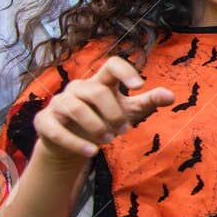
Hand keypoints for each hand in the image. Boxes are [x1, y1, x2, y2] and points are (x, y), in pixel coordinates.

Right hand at [33, 57, 174, 161]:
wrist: (73, 144)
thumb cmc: (104, 120)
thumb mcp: (129, 111)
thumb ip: (148, 101)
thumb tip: (171, 96)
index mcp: (100, 82)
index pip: (112, 64)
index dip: (125, 71)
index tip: (140, 86)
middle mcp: (78, 88)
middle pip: (97, 92)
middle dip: (113, 113)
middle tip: (125, 130)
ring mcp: (59, 103)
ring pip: (76, 108)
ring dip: (96, 126)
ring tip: (109, 140)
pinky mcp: (45, 121)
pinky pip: (56, 129)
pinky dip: (75, 142)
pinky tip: (92, 152)